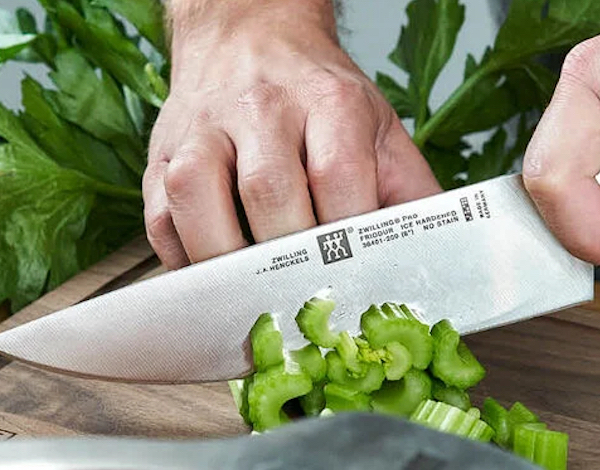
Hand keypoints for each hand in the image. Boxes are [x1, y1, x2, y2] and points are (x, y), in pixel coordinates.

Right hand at [144, 0, 439, 268]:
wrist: (248, 38)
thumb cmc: (318, 95)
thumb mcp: (380, 128)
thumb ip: (410, 192)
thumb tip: (438, 257)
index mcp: (329, 101)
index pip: (338, 178)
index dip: (346, 241)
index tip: (354, 284)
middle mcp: (260, 107)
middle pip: (270, 194)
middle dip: (289, 261)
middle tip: (304, 300)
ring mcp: (202, 129)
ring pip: (198, 200)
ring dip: (226, 262)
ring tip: (252, 291)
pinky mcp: (161, 154)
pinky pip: (161, 218)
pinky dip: (183, 257)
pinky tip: (213, 272)